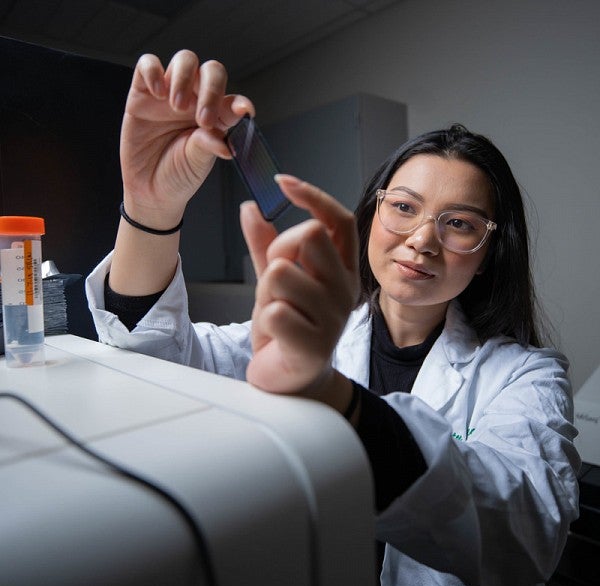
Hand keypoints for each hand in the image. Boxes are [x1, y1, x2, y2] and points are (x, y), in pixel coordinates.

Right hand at [120, 50, 253, 228]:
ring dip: (184, 78)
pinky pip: (147, 64)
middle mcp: (196, 100)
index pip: (232, 100)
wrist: (149, 189)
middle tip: (203, 118)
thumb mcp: (199, 161)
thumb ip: (210, 144)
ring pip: (184, 60)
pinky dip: (153, 71)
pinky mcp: (142, 93)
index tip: (244, 113)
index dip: (240, 103)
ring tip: (177, 106)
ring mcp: (170, 93)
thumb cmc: (179, 175)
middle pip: (211, 72)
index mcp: (217, 117)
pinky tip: (157, 92)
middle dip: (211, 89)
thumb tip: (227, 142)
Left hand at [240, 175, 359, 402]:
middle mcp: (345, 290)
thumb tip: (251, 207)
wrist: (290, 381)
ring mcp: (333, 318)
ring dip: (266, 294)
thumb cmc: (288, 327)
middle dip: (279, 254)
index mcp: (342, 270)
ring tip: (277, 314)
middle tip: (277, 284)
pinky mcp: (314, 345)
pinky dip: (264, 322)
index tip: (282, 182)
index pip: (339, 220)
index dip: (313, 195)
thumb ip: (266, 246)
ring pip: (281, 273)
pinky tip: (277, 335)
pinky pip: (273, 312)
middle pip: (307, 235)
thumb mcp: (276, 282)